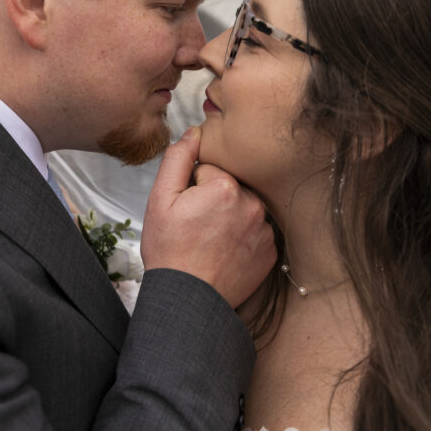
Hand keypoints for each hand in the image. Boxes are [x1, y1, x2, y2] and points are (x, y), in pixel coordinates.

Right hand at [141, 126, 275, 308]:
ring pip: (244, 208)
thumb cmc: (170, 252)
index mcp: (225, 186)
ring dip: (230, 217)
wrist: (188, 299)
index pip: (209, 169)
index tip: (185, 209)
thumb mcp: (160, 199)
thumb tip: (195, 132)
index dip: (192, 186)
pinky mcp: (271, 251)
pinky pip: (256, 231)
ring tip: (209, 241)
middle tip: (195, 226)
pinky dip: (243, 237)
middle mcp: (252, 204)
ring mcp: (265, 229)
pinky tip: (225, 251)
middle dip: (213, 199)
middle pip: (230, 187)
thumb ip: (177, 159)